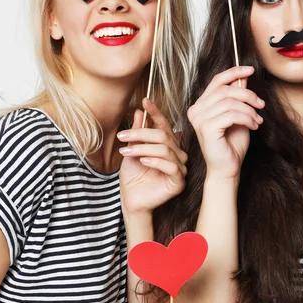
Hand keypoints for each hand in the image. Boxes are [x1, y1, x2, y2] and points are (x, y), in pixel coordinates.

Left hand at [119, 99, 187, 215]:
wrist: (131, 200)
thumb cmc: (133, 177)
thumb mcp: (132, 150)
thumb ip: (138, 133)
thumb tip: (139, 112)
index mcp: (168, 145)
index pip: (165, 125)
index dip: (156, 113)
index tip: (145, 101)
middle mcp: (177, 155)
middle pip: (164, 136)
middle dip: (141, 133)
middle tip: (122, 136)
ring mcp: (180, 168)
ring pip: (165, 150)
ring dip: (143, 148)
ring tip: (126, 151)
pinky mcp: (179, 182)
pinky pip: (171, 166)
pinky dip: (155, 161)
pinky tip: (143, 161)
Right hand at [187, 66, 264, 179]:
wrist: (228, 169)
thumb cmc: (232, 145)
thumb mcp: (239, 115)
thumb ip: (238, 97)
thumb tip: (244, 77)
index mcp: (201, 105)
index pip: (217, 81)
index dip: (234, 72)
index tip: (251, 70)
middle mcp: (196, 110)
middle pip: (225, 90)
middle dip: (248, 95)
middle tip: (261, 105)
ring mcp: (199, 119)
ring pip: (230, 102)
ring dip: (249, 110)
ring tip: (257, 120)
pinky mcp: (206, 128)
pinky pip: (231, 114)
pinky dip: (247, 118)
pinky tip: (253, 126)